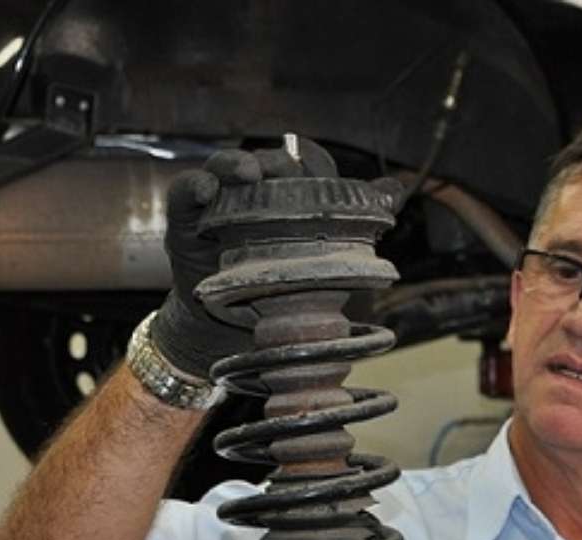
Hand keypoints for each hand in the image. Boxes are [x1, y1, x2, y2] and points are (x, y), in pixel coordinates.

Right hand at [150, 140, 337, 377]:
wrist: (229, 334)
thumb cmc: (280, 294)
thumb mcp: (322, 267)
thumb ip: (358, 228)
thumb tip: (396, 190)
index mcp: (290, 199)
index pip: (306, 166)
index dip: (316, 164)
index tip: (326, 176)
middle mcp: (254, 194)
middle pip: (268, 163)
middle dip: (279, 163)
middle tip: (288, 173)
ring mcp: (219, 205)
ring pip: (225, 168)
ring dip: (235, 164)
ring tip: (248, 172)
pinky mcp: (187, 222)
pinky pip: (185, 195)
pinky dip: (194, 187)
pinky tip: (206, 190)